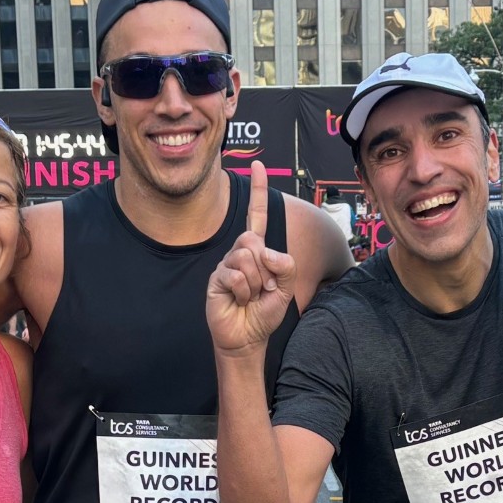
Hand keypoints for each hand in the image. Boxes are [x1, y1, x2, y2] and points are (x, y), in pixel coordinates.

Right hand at [207, 162, 296, 356]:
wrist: (247, 337)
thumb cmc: (265, 312)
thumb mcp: (286, 288)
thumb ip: (285, 264)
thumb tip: (264, 251)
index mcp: (258, 249)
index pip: (256, 215)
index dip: (258, 191)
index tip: (257, 165)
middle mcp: (240, 252)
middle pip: (253, 240)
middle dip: (265, 268)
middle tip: (264, 288)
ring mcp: (226, 264)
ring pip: (246, 257)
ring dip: (256, 282)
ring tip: (252, 296)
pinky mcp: (216, 279)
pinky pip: (235, 275)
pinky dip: (244, 291)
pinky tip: (240, 300)